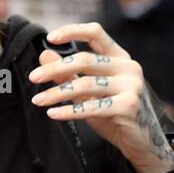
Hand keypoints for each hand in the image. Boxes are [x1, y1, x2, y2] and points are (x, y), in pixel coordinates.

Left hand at [29, 21, 173, 172]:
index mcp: (119, 57)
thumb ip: (68, 74)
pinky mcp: (129, 105)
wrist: (140, 141)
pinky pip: (92, 106)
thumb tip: (44, 55)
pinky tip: (53, 113)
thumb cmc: (113, 113)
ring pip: (85, 84)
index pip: (95, 33)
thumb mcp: (87, 92)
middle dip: (55, 69)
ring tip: (38, 100)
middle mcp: (128, 67)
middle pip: (85, 60)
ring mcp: (131, 86)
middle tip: (33, 77)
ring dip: (57, 93)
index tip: (49, 38)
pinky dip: (69, 111)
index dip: (72, 31)